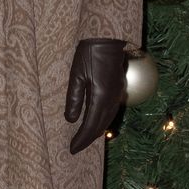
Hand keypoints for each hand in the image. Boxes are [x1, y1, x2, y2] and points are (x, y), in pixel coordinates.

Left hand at [64, 38, 126, 153]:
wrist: (107, 39)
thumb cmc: (88, 54)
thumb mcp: (76, 75)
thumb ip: (74, 98)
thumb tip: (71, 119)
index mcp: (101, 97)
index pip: (91, 125)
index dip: (82, 139)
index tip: (72, 149)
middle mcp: (112, 99)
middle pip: (101, 125)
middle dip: (89, 138)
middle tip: (76, 147)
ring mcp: (117, 94)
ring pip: (107, 119)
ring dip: (96, 130)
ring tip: (84, 138)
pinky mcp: (118, 89)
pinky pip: (110, 111)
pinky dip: (102, 120)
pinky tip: (95, 121)